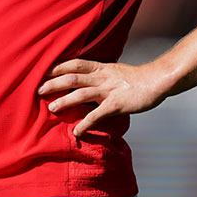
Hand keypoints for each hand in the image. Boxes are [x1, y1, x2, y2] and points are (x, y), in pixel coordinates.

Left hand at [37, 59, 169, 136]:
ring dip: (65, 101)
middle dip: (54, 83)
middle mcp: (102, 77)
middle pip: (72, 78)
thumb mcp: (116, 71)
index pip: (75, 64)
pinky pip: (97, 115)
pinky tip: (77, 131)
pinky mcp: (117, 104)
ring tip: (52, 109)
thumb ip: (101, 75)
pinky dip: (86, 123)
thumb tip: (88, 81)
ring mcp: (109, 90)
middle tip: (39, 90)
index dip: (59, 66)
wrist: (157, 81)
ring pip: (81, 94)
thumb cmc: (137, 78)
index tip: (44, 71)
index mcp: (102, 68)